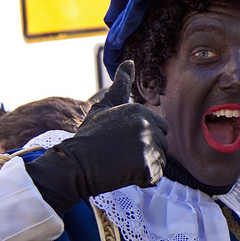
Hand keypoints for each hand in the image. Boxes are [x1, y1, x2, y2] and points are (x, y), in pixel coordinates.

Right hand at [25, 61, 168, 213]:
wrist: (76, 163)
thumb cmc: (90, 136)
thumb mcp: (104, 106)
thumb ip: (120, 85)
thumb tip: (130, 61)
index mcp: (139, 111)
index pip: (162, 127)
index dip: (146, 136)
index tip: (125, 140)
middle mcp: (146, 126)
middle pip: (163, 144)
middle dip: (148, 151)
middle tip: (122, 154)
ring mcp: (147, 147)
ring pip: (160, 160)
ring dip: (146, 165)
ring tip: (123, 163)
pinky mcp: (146, 167)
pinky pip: (156, 176)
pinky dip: (144, 179)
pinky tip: (125, 174)